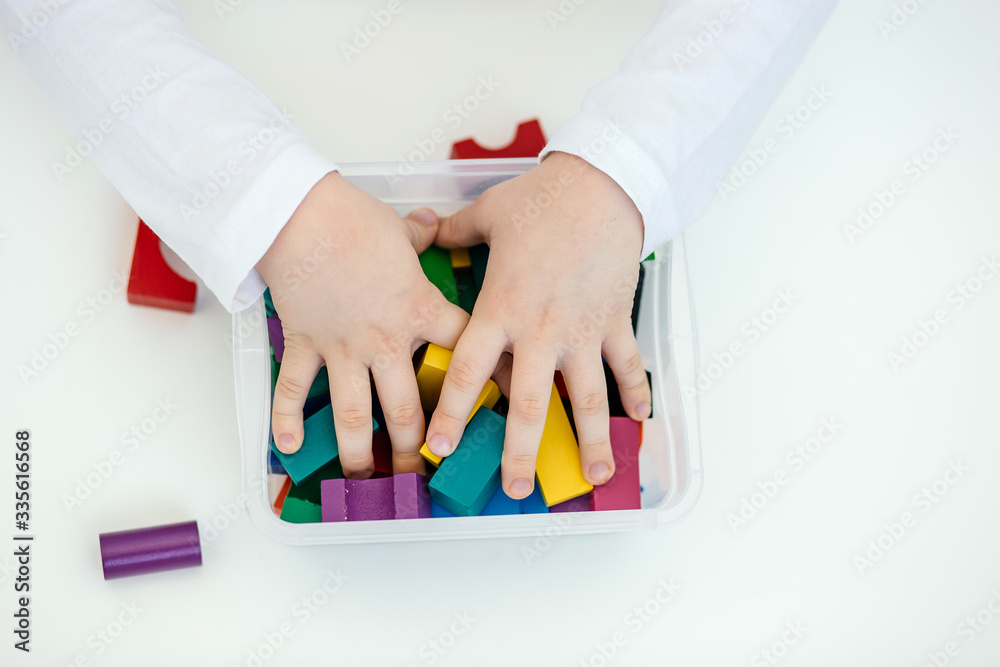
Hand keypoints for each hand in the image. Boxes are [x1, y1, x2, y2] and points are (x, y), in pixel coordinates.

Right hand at [256, 172, 467, 477]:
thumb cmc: (354, 218)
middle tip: (422, 471)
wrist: (301, 216)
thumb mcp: (401, 230)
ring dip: (360, 452)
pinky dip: (288, 419)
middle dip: (416, 447)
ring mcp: (343, 348)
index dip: (493, 377)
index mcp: (419, 311)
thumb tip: (435, 223)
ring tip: (365, 479)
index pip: (465, 350)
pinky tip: (290, 448)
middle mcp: (385, 340)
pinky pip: (295, 390)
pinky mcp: (306, 345)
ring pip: (355, 414)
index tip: (509, 402)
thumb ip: (423, 235)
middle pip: (408, 407)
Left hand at [424, 151, 650, 498]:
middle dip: (520, 450)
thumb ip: (452, 233)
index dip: (453, 412)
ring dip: (591, 439)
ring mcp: (582, 331)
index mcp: (501, 309)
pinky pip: (627, 365)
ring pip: (586, 397)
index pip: (468, 371)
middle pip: (528, 402)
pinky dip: (636, 391)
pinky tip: (641, 420)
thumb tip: (425, 230)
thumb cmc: (542, 198)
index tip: (441, 448)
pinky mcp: (615, 322)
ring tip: (595, 475)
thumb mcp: (487, 215)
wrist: (602, 185)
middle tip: (513, 488)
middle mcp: (540, 330)